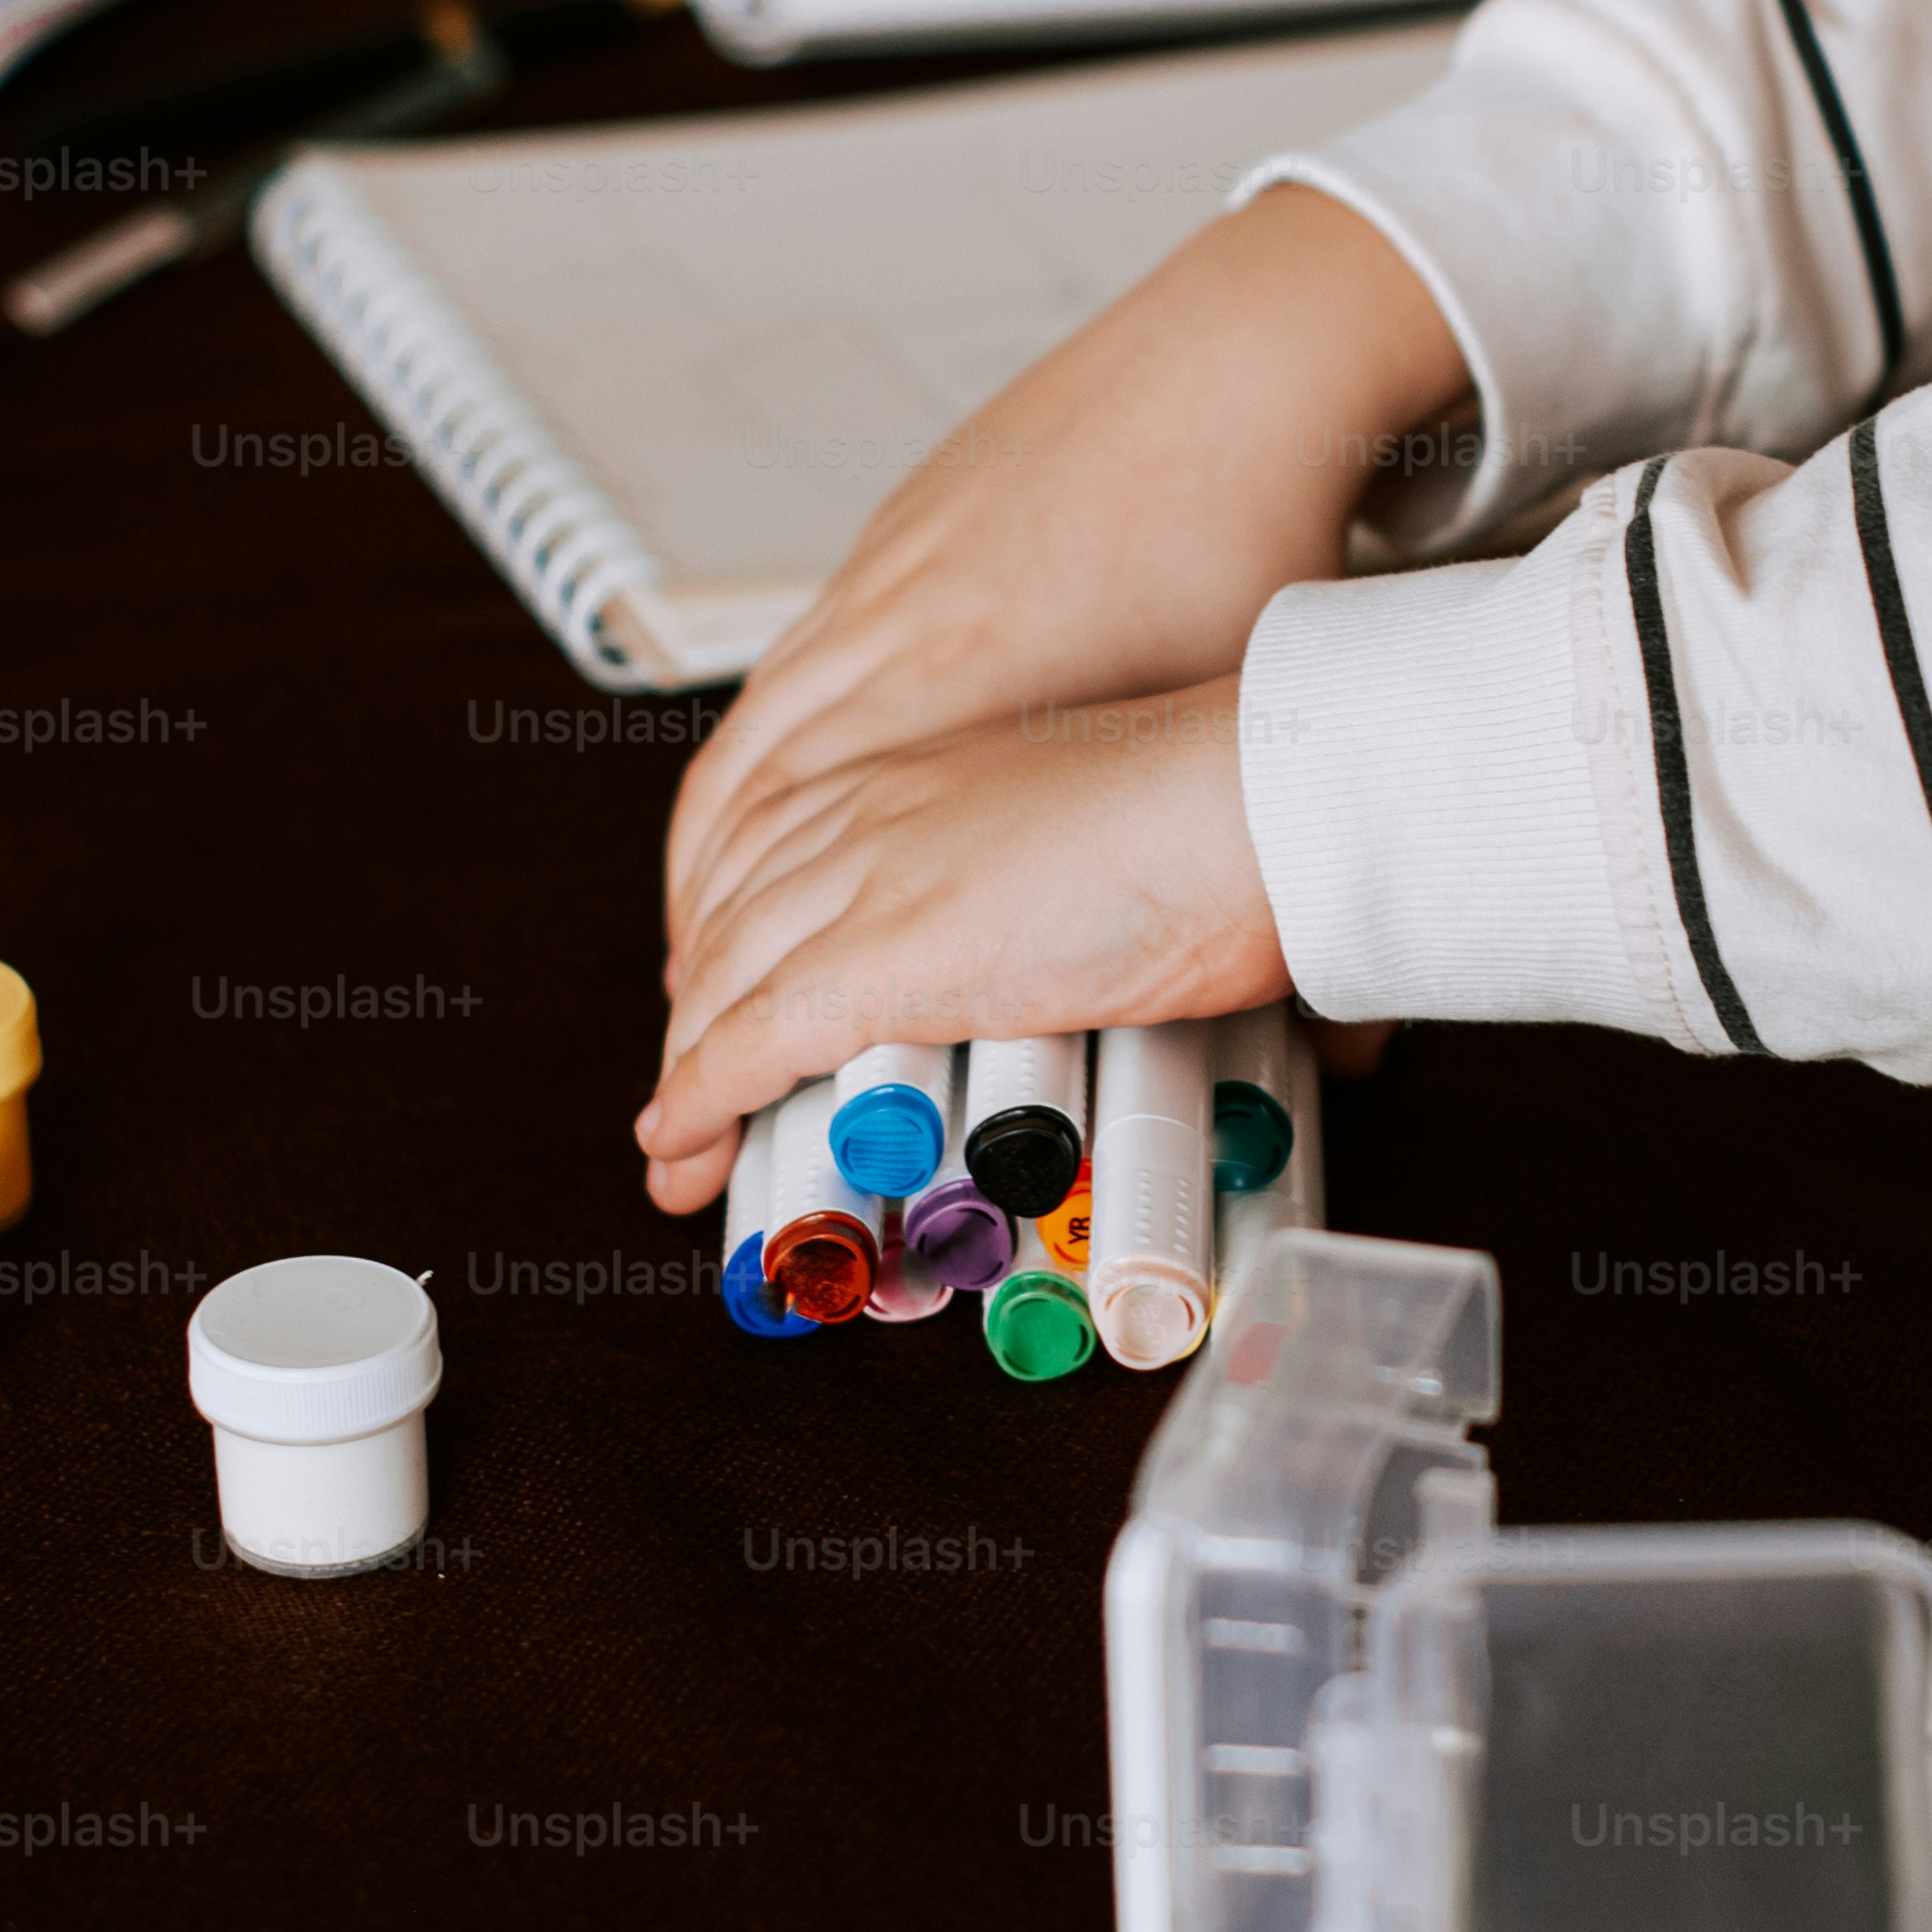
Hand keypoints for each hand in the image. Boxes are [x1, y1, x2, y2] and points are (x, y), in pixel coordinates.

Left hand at [639, 681, 1280, 1210]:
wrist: (1253, 800)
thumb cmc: (1219, 813)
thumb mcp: (1097, 831)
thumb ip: (1066, 889)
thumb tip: (1116, 954)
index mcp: (917, 780)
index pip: (770, 859)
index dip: (731, 942)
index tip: (722, 1005)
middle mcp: (868, 818)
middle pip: (727, 926)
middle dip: (693, 1018)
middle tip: (686, 1097)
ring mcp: (867, 885)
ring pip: (722, 988)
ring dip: (685, 1079)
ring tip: (678, 1151)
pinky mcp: (883, 961)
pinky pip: (748, 1042)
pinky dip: (699, 1100)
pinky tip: (680, 1144)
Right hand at [660, 183, 1469, 978]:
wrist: (1241, 352)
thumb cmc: (1242, 515)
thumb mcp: (1216, 722)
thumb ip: (1213, 847)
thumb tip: (1297, 991)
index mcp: (960, 682)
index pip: (789, 844)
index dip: (747, 949)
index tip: (726, 1026)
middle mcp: (898, 625)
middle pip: (741, 797)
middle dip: (706, 916)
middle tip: (699, 1000)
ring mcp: (892, 568)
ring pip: (755, 726)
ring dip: (722, 835)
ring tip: (716, 917)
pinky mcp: (910, 524)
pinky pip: (792, 658)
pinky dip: (765, 743)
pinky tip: (790, 780)